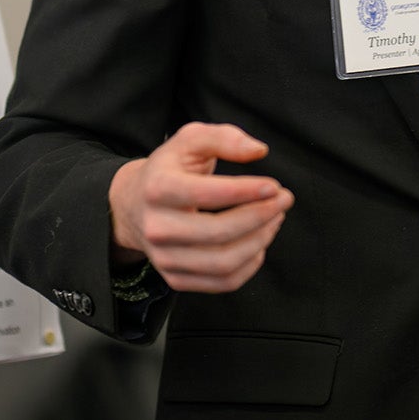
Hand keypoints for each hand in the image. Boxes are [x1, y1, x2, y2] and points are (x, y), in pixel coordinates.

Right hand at [108, 121, 294, 293]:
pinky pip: (223, 282)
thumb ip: (224, 137)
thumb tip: (259, 150)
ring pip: (224, 262)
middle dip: (260, 216)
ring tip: (275, 219)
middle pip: (218, 232)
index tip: (274, 185)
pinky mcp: (175, 278)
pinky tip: (259, 241)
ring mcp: (164, 258)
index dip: (245, 191)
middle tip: (284, 199)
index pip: (205, 193)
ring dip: (260, 241)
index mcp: (157, 188)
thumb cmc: (170, 168)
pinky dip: (250, 264)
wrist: (134, 204)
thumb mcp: (190, 139)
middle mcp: (157, 227)